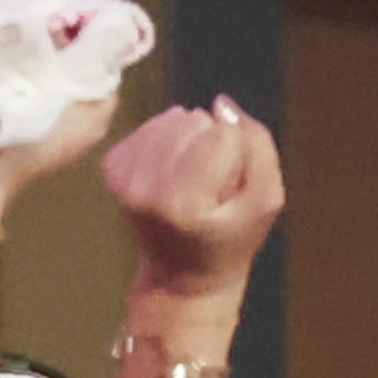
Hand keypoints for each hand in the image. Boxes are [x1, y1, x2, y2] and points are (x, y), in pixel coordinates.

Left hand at [103, 100, 283, 309]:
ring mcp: (124, 179)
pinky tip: (173, 170)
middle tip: (211, 183)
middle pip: (194, 121)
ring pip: (171, 118)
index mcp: (185, 204)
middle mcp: (146, 190)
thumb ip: (257, 146)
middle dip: (210, 142)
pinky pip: (151, 125)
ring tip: (193, 177)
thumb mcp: (265, 199)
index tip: (230, 186)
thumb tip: (220, 103)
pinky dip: (167, 139)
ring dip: (189, 138)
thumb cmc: (231, 237)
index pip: (222, 135)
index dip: (237, 153)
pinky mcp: (112, 167)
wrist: (183, 274)